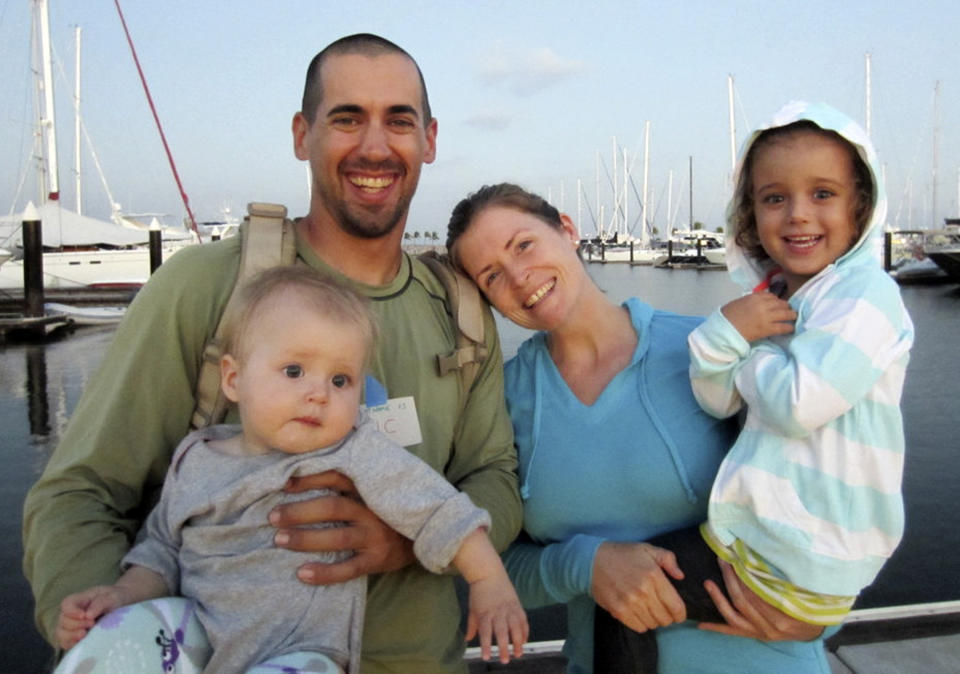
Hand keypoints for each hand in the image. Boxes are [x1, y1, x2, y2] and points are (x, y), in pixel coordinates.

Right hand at [56, 585, 127, 649]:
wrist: (122, 607)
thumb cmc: (115, 599)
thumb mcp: (112, 596)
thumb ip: (101, 603)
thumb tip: (88, 615)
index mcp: (80, 600)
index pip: (67, 604)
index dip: (72, 611)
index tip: (84, 615)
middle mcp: (72, 613)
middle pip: (63, 620)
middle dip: (76, 625)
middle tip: (92, 624)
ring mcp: (72, 626)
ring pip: (61, 633)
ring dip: (71, 636)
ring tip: (85, 635)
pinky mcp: (74, 638)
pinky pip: (66, 643)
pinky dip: (72, 644)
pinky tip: (83, 643)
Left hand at [270, 470, 414, 583]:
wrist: (428, 533)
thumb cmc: (391, 509)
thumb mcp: (379, 488)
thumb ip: (355, 478)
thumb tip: (317, 461)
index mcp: (369, 490)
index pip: (336, 478)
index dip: (310, 479)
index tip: (284, 483)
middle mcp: (371, 511)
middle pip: (331, 508)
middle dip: (299, 512)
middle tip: (272, 517)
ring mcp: (374, 537)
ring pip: (336, 538)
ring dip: (305, 539)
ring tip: (279, 540)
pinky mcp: (376, 560)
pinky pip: (348, 569)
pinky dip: (325, 573)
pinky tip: (302, 573)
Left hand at [465, 573, 528, 663]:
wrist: (489, 573)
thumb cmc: (479, 593)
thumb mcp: (472, 608)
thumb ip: (472, 625)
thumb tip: (468, 640)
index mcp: (485, 613)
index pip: (485, 632)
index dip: (486, 645)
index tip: (486, 657)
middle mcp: (498, 611)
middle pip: (501, 631)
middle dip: (504, 647)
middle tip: (505, 660)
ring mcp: (509, 608)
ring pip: (515, 627)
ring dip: (518, 641)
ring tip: (518, 654)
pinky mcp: (517, 605)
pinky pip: (523, 620)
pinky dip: (525, 631)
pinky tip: (524, 641)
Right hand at [591, 542, 686, 632]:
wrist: (592, 560)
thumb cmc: (622, 554)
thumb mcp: (647, 549)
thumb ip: (668, 559)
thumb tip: (680, 576)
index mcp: (654, 576)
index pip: (676, 606)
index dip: (681, 614)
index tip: (678, 613)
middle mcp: (644, 591)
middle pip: (665, 618)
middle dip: (667, 617)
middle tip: (661, 610)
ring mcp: (630, 602)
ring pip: (653, 624)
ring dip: (653, 620)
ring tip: (648, 610)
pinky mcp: (619, 611)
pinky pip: (638, 627)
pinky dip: (641, 624)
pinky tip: (638, 613)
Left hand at [698, 560, 824, 640]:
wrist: (812, 629)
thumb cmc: (807, 604)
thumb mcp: (802, 592)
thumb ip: (783, 579)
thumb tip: (760, 555)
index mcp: (784, 613)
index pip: (757, 592)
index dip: (743, 574)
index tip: (735, 557)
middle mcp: (771, 625)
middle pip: (743, 600)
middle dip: (730, 579)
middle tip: (722, 560)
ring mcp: (760, 632)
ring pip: (733, 616)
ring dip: (719, 598)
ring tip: (708, 583)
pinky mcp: (754, 636)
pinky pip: (732, 632)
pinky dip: (716, 627)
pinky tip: (700, 623)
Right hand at [721, 293, 795, 342]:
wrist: (724, 330)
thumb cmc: (728, 317)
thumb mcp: (740, 302)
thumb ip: (752, 300)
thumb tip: (762, 303)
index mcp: (755, 297)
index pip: (772, 296)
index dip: (776, 301)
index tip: (777, 305)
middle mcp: (763, 305)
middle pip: (782, 303)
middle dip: (786, 307)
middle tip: (788, 311)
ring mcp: (767, 317)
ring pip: (786, 313)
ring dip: (791, 315)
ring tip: (793, 318)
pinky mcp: (768, 329)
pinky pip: (784, 327)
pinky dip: (790, 328)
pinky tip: (791, 329)